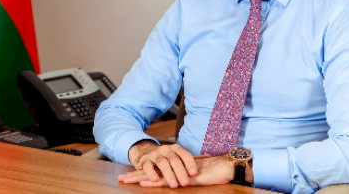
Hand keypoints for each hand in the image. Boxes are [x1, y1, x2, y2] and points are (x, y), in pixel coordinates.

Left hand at [119, 154, 234, 187]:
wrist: (228, 166)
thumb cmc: (216, 171)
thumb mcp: (198, 174)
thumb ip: (188, 174)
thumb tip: (183, 178)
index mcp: (176, 168)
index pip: (157, 171)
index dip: (144, 173)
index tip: (130, 175)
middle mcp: (176, 169)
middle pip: (152, 172)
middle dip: (136, 175)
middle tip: (121, 178)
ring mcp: (180, 172)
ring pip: (157, 175)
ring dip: (141, 178)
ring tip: (126, 180)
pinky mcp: (185, 177)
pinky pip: (169, 180)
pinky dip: (157, 181)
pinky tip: (146, 182)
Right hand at [123, 142, 198, 187]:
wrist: (143, 151)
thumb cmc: (165, 156)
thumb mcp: (177, 155)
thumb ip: (189, 158)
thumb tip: (209, 156)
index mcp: (175, 148)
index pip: (184, 154)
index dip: (190, 163)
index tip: (194, 173)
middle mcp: (165, 150)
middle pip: (174, 159)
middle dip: (180, 171)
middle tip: (185, 182)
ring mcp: (154, 154)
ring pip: (162, 163)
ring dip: (168, 174)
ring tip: (174, 185)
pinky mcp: (144, 161)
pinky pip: (148, 166)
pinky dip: (151, 173)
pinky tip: (155, 179)